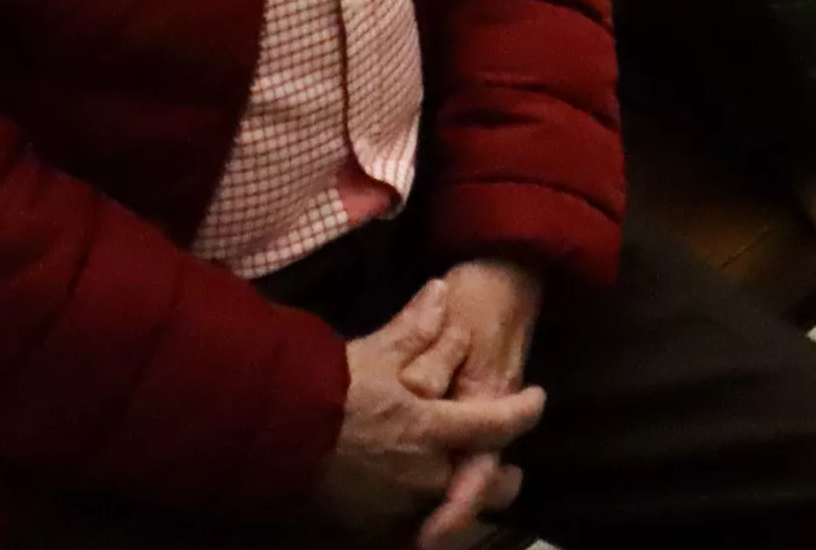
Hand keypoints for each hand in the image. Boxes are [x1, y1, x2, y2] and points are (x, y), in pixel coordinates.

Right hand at [316, 280, 544, 537]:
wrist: (278, 434)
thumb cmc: (331, 388)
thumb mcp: (375, 351)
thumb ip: (415, 327)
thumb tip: (442, 290)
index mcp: (434, 429)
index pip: (496, 424)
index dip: (524, 411)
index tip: (537, 399)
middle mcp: (428, 474)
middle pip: (484, 483)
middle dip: (500, 477)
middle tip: (509, 467)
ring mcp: (402, 504)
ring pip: (450, 506)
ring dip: (464, 495)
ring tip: (463, 484)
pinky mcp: (375, 525)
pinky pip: (413, 525)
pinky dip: (427, 515)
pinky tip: (421, 506)